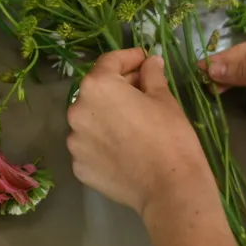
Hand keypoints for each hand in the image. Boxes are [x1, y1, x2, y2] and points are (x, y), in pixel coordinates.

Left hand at [65, 49, 209, 215]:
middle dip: (119, 88)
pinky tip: (124, 149)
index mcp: (97, 87)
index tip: (146, 60)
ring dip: (108, 116)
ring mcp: (75, 141)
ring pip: (91, 119)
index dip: (130, 58)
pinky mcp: (79, 166)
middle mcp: (77, 110)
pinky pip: (90, 145)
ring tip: (134, 125)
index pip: (110, 62)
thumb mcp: (164, 99)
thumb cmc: (170, 137)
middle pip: (97, 91)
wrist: (170, 188)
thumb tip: (150, 62)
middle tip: (145, 92)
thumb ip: (151, 75)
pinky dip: (104, 142)